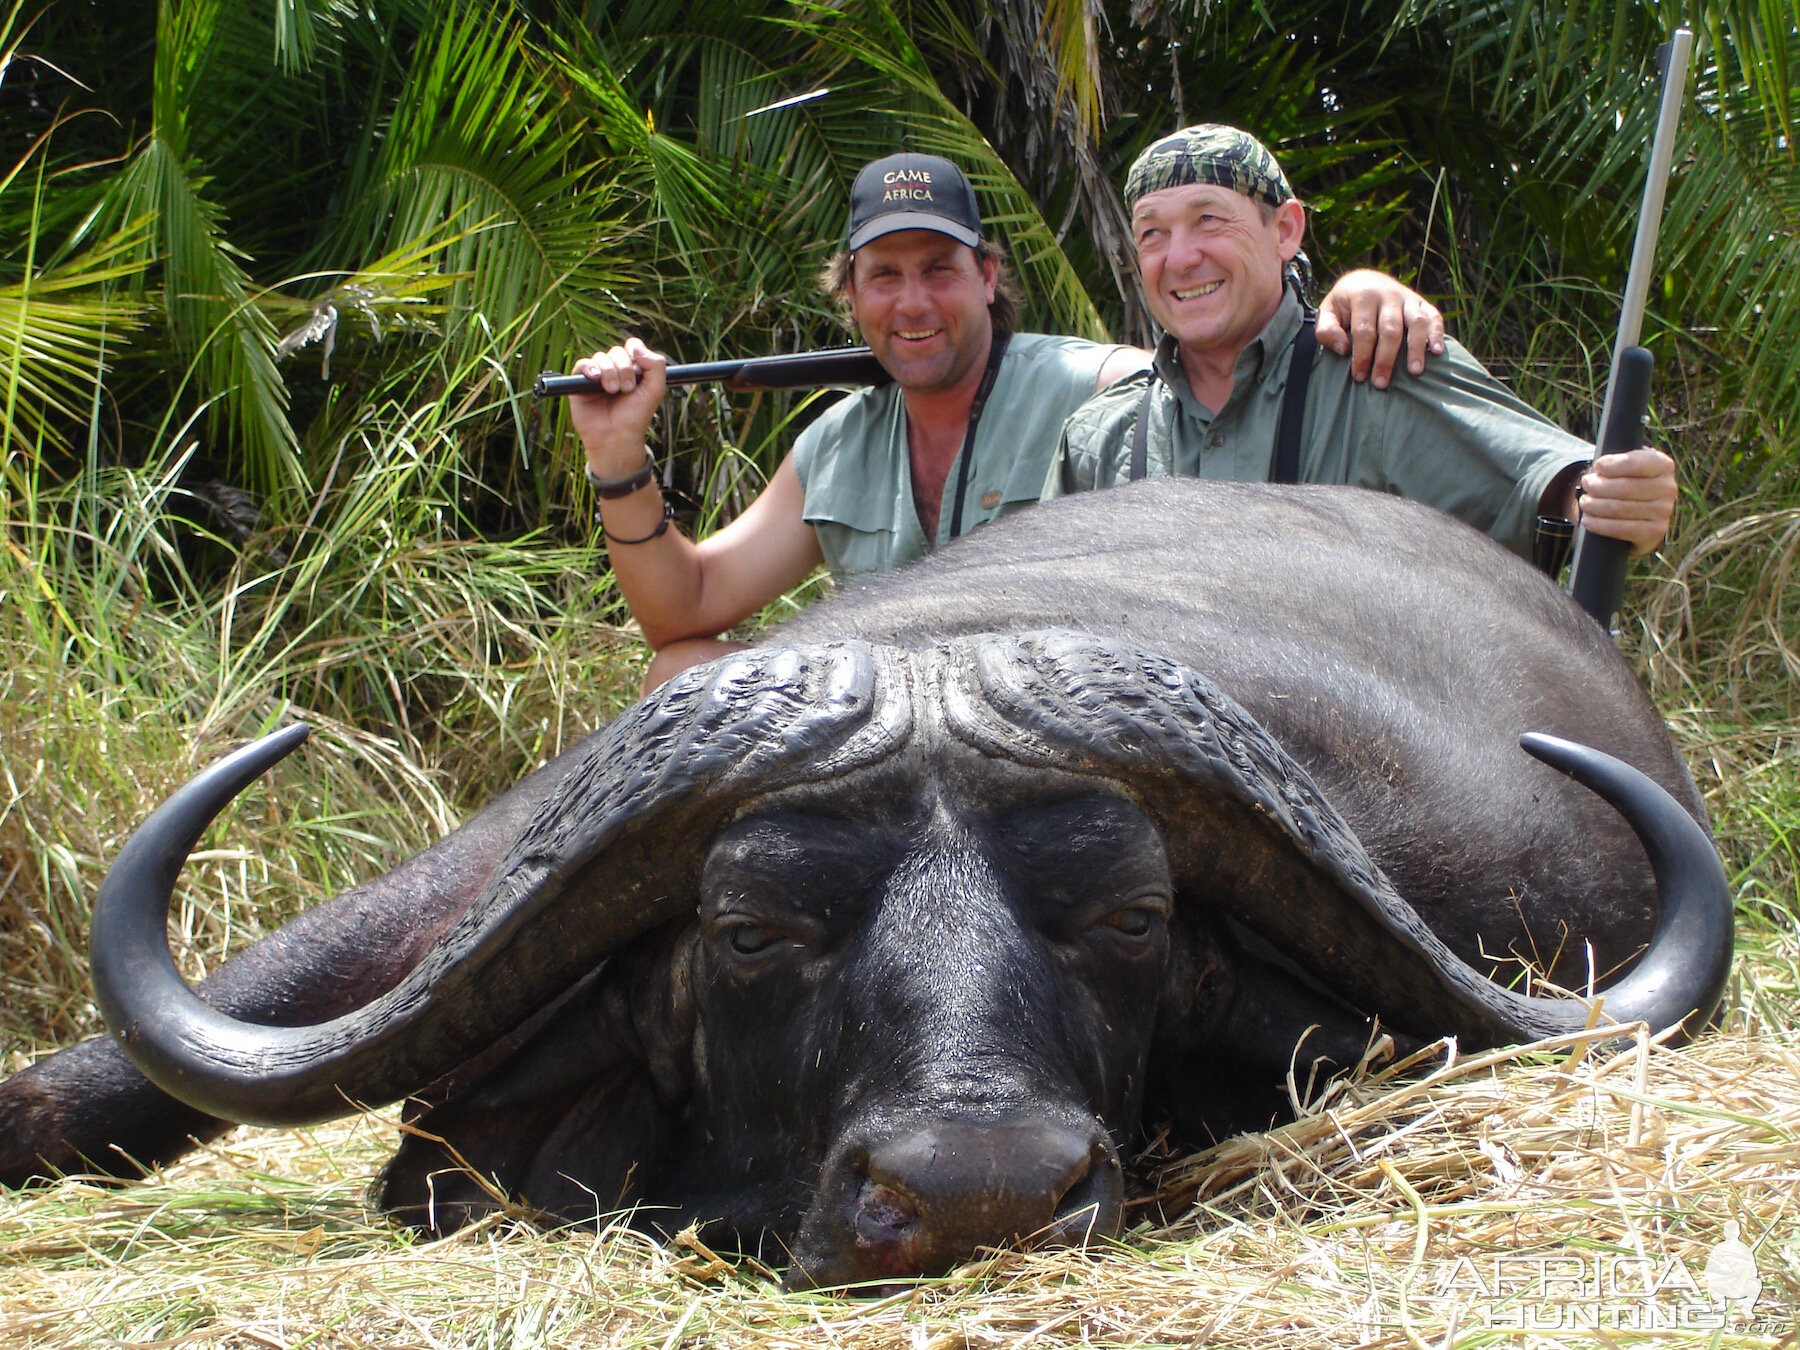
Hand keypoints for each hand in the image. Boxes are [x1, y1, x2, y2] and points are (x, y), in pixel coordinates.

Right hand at [567, 337, 667, 473]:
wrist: (617, 437)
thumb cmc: (636, 416)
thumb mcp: (655, 390)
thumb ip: (656, 365)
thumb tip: (637, 347)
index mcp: (632, 369)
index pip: (632, 346)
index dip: (635, 351)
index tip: (639, 368)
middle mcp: (614, 370)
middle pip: (617, 351)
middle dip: (624, 368)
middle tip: (627, 389)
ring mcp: (597, 376)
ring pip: (601, 357)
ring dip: (609, 372)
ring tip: (612, 391)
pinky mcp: (579, 383)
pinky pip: (582, 364)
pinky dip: (589, 368)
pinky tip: (595, 378)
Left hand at [1315, 269, 1445, 387]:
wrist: (1365, 280)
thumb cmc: (1344, 305)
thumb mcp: (1328, 311)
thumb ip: (1327, 330)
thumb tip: (1343, 349)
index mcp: (1364, 296)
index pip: (1364, 330)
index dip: (1362, 355)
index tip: (1359, 377)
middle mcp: (1388, 294)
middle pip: (1390, 330)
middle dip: (1385, 359)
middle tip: (1380, 384)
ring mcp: (1408, 298)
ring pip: (1416, 322)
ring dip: (1416, 348)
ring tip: (1414, 372)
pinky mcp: (1422, 302)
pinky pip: (1434, 316)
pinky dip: (1437, 333)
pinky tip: (1436, 352)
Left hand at [1576, 447, 1676, 555]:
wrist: (1643, 511)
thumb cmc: (1629, 481)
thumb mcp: (1627, 465)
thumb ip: (1617, 461)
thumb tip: (1600, 468)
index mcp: (1663, 465)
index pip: (1633, 463)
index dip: (1610, 466)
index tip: (1597, 467)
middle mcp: (1668, 487)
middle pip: (1623, 488)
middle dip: (1597, 486)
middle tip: (1586, 484)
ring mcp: (1664, 511)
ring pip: (1618, 508)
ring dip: (1593, 505)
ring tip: (1584, 502)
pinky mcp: (1656, 531)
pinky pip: (1620, 529)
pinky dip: (1599, 524)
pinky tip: (1587, 520)